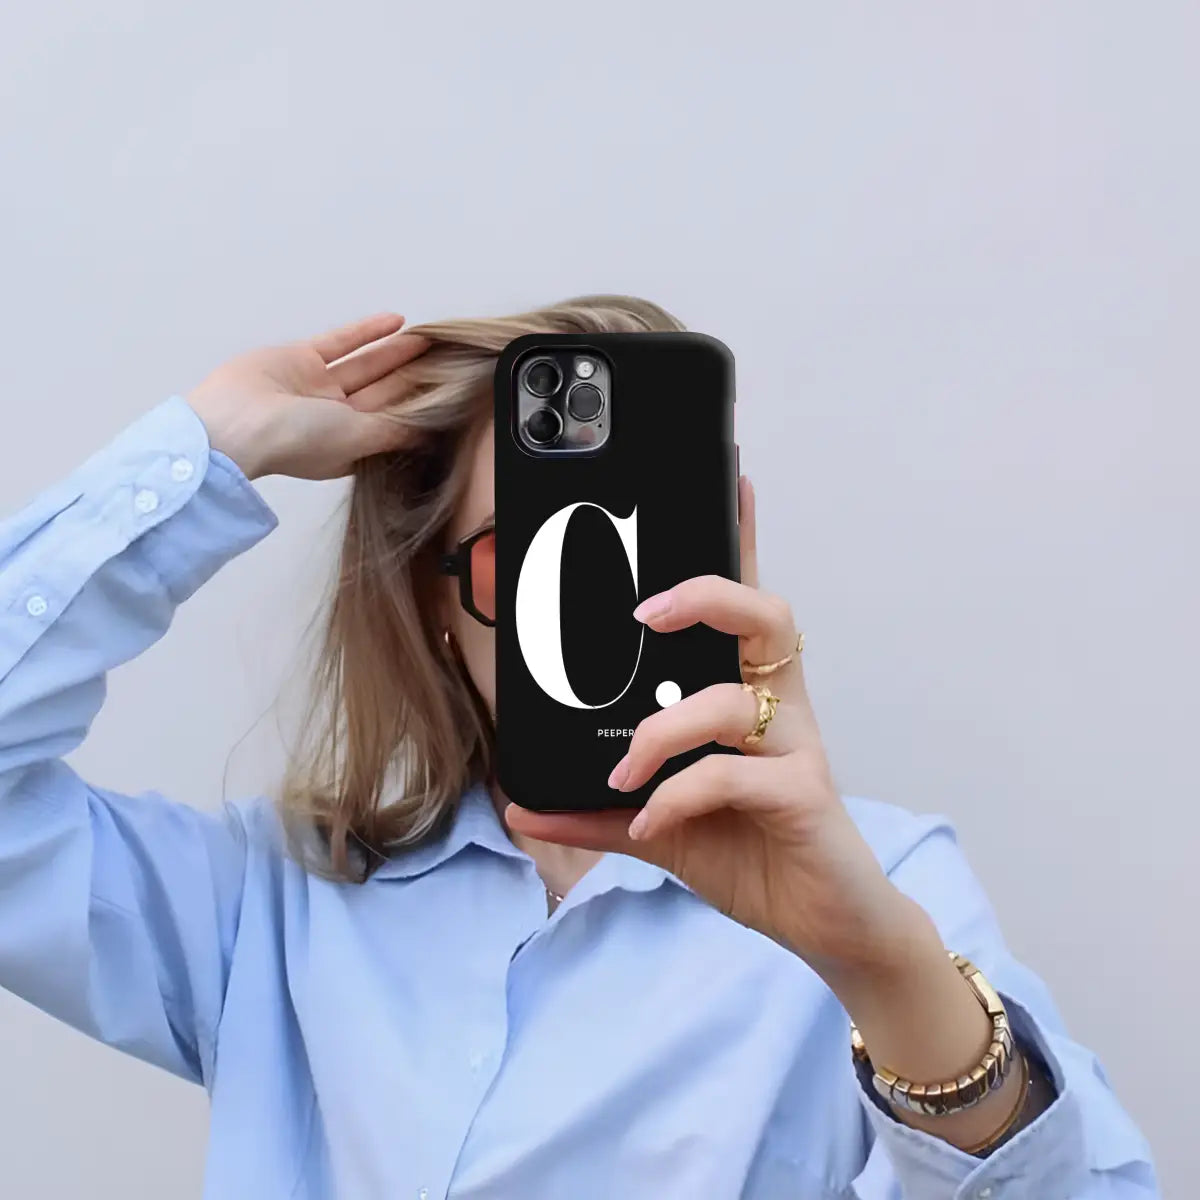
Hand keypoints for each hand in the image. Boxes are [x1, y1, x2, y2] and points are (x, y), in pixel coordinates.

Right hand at [186, 313, 428, 479]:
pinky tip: (396, 321)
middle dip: (414, 377)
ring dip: (397, 352)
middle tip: (449, 359)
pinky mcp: (301, 360)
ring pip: (368, 366)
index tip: (453, 394)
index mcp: (351, 446)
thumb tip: (431, 434)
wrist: (233, 422)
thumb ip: (394, 432)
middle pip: (385, 393)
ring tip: (430, 338)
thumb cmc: (293, 441)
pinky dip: (367, 332)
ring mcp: (318, 389)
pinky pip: (342, 343)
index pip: (396, 423)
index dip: (422, 408)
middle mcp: (336, 419)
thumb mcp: (357, 439)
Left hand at [507, 480, 1017, 1148]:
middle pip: (767, 617)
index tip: (732, 480)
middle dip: (710, 594)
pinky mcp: (803, 798)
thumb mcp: (660, 825)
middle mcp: (779, 710)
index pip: (744, 608)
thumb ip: (597, 810)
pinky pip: (736, 777)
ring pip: (737, 702)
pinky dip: (682, 795)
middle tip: (647, 610)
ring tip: (624, 769)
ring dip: (666, 731)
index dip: (744, 541)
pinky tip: (652, 819)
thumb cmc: (751, 852)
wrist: (824, 922)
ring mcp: (796, 751)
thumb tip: (519, 806)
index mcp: (747, 698)